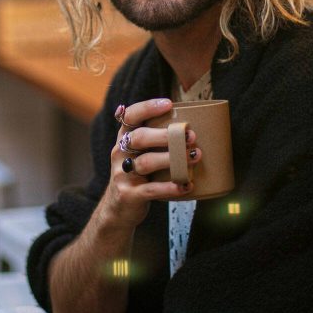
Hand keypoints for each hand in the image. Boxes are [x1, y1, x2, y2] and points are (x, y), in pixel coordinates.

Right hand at [100, 98, 201, 227]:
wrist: (118, 209)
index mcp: (124, 138)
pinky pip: (151, 189)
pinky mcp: (128, 194)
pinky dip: (170, 188)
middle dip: (166, 135)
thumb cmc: (139, 175)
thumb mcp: (139, 154)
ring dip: (173, 159)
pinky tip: (186, 185)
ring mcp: (122, 174)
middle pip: (140, 138)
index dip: (148, 107)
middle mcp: (119, 153)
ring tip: (194, 157)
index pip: (131, 116)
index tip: (169, 104)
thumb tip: (193, 127)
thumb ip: (155, 140)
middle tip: (191, 136)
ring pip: (146, 163)